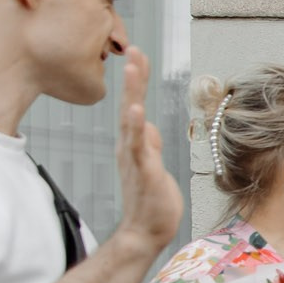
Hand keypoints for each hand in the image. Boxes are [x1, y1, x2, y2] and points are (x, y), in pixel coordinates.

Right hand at [110, 47, 183, 253]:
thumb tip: (148, 125)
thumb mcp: (154, 165)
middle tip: (135, 50)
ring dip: (132, 94)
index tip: (140, 56)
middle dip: (134, 78)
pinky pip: (138, 147)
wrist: (145, 232)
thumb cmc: (152, 202)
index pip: (134, 105)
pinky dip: (136, 128)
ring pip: (131, 120)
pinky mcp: (144, 172)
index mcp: (135, 144)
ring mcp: (135, 158)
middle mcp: (130, 147)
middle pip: (129, 105)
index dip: (138, 82)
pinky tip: (135, 111)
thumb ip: (150, 144)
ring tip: (133, 69)